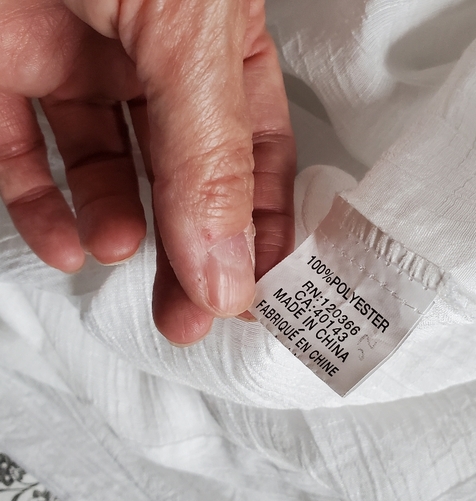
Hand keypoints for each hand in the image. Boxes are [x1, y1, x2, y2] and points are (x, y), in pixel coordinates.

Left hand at [0, 0, 294, 343]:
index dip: (265, 223)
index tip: (257, 289)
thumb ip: (208, 159)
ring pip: (110, 170)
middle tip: (192, 312)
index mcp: (219, 38)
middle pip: (188, 176)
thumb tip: (229, 272)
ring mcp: (74, 57)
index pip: (261, 152)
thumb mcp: (185, 30)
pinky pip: (25, 155)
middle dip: (193, 249)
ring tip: (124, 257)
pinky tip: (65, 242)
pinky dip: (44, 207)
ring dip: (121, 226)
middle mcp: (153, 54)